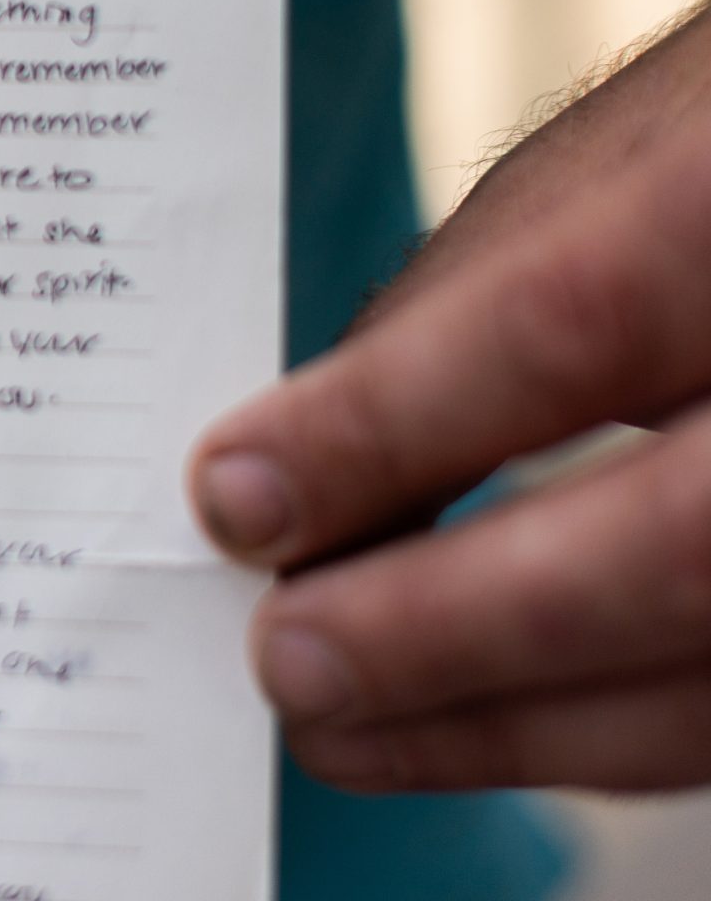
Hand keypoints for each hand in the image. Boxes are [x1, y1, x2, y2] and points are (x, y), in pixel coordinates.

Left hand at [190, 7, 710, 792]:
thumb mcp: (617, 172)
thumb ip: (471, 307)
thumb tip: (289, 468)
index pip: (569, 321)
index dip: (388, 425)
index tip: (234, 496)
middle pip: (676, 543)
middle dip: (449, 623)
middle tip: (284, 654)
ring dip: (510, 721)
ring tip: (337, 718)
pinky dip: (595, 729)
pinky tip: (468, 722)